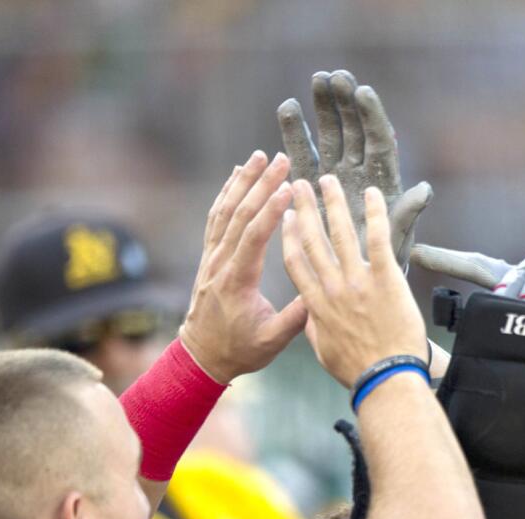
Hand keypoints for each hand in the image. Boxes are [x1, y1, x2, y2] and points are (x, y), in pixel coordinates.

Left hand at [179, 151, 308, 383]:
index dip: (271, 210)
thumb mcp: (272, 341)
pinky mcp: (210, 256)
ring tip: (259, 156)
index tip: (289, 187)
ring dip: (242, 181)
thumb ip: (296, 318)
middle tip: (280, 159)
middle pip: (239, 215)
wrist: (202, 356)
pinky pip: (216, 218)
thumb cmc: (240, 350)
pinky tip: (237, 175)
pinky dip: (226, 193)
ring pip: (225, 211)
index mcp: (237, 281)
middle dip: (260, 184)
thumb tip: (322, 294)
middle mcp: (220, 263)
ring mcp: (211, 258)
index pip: (254, 237)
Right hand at [278, 70, 432, 268]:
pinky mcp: (312, 184)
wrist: (357, 280)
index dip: (372, 116)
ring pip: (329, 135)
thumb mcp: (398, 238)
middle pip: (354, 130)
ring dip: (323, 108)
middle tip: (335, 77)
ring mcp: (335, 175)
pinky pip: (303, 154)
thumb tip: (425, 191)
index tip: (363, 92)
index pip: (379, 140)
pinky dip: (295, 132)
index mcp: (384, 180)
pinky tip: (287, 109)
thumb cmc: (385, 259)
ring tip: (315, 82)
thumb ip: (405, 214)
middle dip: (345, 103)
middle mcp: (360, 172)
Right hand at [281, 175, 428, 387]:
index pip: (295, 262)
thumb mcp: (324, 351)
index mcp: (315, 305)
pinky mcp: (385, 280)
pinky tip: (372, 194)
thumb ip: (314, 327)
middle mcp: (332, 288)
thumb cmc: (357, 370)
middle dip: (304, 209)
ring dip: (333, 203)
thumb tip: (308, 315)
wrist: (386, 377)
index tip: (285, 216)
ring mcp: (358, 282)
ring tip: (328, 180)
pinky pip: (378, 239)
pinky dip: (375, 214)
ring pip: (341, 233)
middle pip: (312, 240)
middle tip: (299, 185)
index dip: (288, 235)